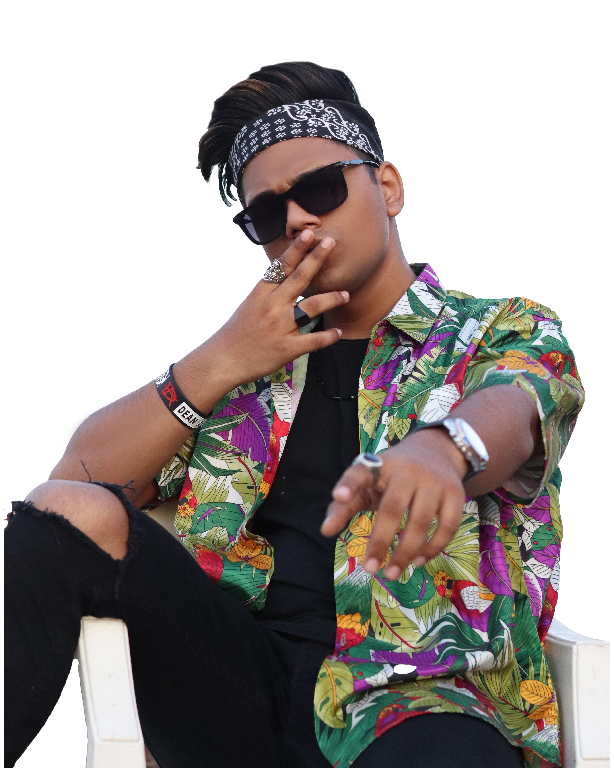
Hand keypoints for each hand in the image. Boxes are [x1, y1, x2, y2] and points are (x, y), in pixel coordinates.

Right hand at [204, 230, 347, 386]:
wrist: (223, 360)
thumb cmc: (235, 334)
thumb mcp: (248, 306)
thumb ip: (268, 294)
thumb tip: (284, 280)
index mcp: (260, 294)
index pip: (281, 267)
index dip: (296, 250)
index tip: (309, 235)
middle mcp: (272, 307)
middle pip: (299, 278)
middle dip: (316, 259)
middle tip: (331, 243)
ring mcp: (280, 327)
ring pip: (312, 307)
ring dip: (331, 299)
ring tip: (345, 295)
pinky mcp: (286, 348)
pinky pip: (313, 340)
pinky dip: (328, 336)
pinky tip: (338, 332)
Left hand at [321, 429, 468, 578]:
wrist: (436, 450)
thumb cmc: (392, 475)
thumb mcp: (368, 483)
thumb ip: (345, 505)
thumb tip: (324, 531)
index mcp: (380, 465)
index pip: (361, 471)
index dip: (349, 483)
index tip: (338, 496)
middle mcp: (408, 470)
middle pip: (392, 508)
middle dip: (380, 541)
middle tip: (369, 569)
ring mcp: (434, 481)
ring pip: (421, 522)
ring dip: (406, 552)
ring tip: (391, 573)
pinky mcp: (456, 493)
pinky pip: (447, 527)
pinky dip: (433, 548)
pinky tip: (418, 561)